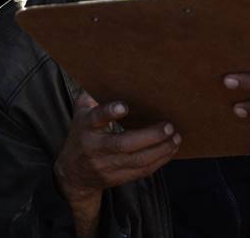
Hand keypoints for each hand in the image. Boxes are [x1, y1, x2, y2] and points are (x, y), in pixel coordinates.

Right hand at [55, 92, 180, 231]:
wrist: (73, 174)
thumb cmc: (82, 135)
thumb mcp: (80, 114)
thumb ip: (91, 96)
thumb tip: (106, 73)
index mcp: (86, 127)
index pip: (96, 119)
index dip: (110, 112)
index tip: (124, 107)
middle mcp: (96, 147)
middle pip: (123, 144)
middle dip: (149, 136)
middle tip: (169, 126)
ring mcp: (108, 165)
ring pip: (137, 160)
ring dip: (160, 150)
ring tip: (176, 138)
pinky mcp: (119, 177)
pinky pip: (142, 171)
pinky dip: (160, 160)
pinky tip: (171, 149)